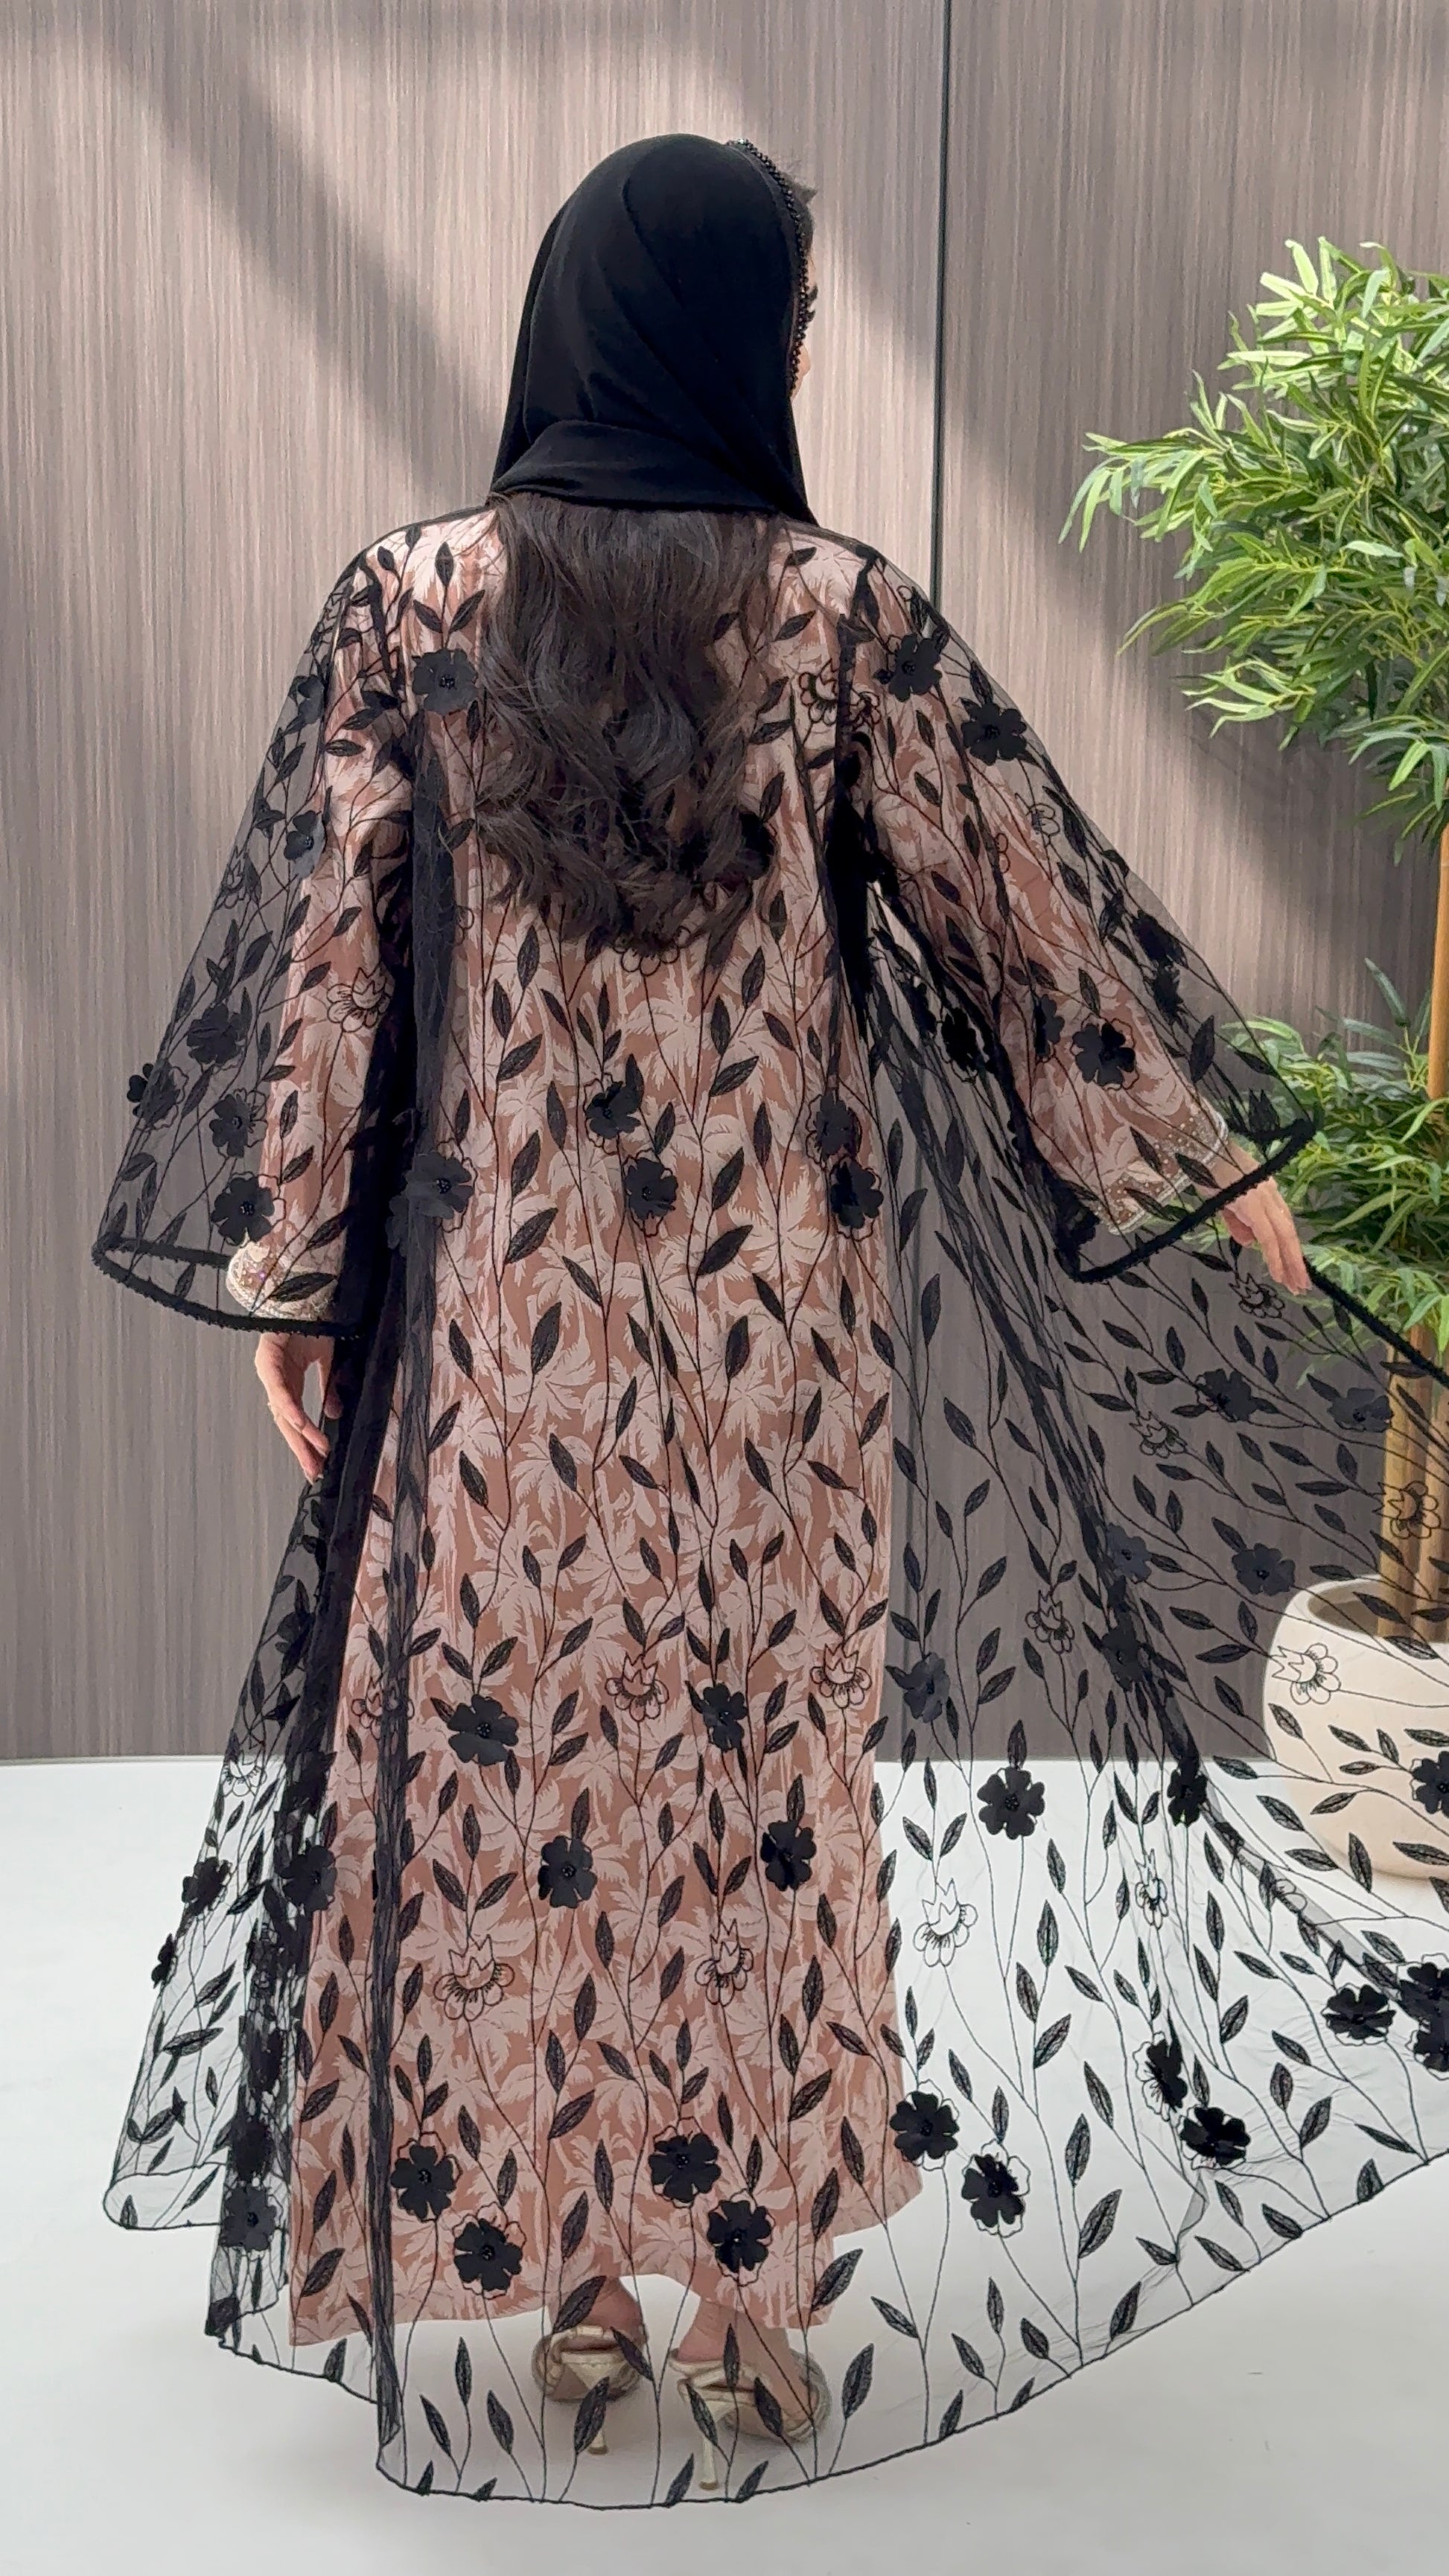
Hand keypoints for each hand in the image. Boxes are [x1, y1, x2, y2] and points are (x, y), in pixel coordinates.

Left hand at [254, 1330, 340, 1477]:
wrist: (305, 1293)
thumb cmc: (314, 1323)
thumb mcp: (328, 1360)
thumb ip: (330, 1388)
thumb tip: (335, 1414)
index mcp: (288, 1381)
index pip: (294, 1420)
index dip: (305, 1443)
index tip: (318, 1464)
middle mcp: (275, 1380)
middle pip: (286, 1422)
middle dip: (301, 1448)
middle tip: (314, 1471)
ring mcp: (269, 1371)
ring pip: (283, 1411)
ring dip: (300, 1434)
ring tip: (316, 1453)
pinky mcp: (267, 1360)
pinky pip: (280, 1390)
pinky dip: (290, 1408)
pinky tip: (300, 1425)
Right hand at [1217, 1164, 1309, 1294]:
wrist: (1201, 1151)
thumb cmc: (1207, 1172)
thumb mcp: (1224, 1203)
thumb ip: (1239, 1223)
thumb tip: (1250, 1244)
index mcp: (1267, 1192)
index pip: (1283, 1224)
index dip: (1289, 1247)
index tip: (1293, 1268)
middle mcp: (1272, 1195)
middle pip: (1289, 1233)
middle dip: (1296, 1261)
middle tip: (1301, 1285)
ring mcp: (1264, 1200)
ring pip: (1285, 1237)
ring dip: (1290, 1263)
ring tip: (1296, 1286)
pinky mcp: (1255, 1207)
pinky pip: (1269, 1238)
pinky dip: (1274, 1257)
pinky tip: (1277, 1274)